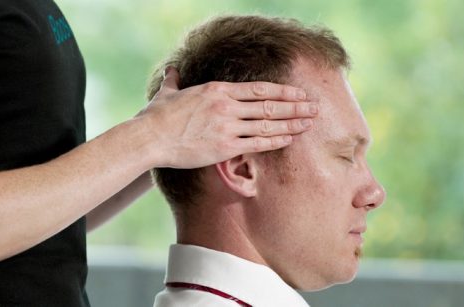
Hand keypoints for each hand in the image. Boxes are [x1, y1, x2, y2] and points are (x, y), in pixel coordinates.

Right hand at [138, 67, 317, 168]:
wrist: (150, 137)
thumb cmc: (157, 116)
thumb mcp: (167, 92)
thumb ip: (174, 81)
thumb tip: (171, 70)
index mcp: (217, 90)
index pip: (259, 89)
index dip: (282, 91)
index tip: (298, 93)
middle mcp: (226, 106)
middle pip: (269, 106)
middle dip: (295, 107)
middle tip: (314, 108)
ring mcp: (227, 126)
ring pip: (267, 125)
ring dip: (291, 124)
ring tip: (308, 124)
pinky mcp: (224, 146)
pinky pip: (256, 144)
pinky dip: (275, 141)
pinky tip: (289, 139)